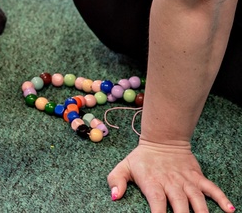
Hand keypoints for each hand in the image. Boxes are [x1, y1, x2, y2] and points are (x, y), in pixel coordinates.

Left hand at [107, 140, 235, 212]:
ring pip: (197, 199)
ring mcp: (186, 181)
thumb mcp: (124, 167)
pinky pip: (212, 188)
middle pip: (180, 205)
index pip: (157, 203)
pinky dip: (222, 198)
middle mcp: (171, 184)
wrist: (162, 139)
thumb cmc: (142, 158)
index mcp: (153, 183)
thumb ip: (116, 181)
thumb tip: (114, 197)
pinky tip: (230, 210)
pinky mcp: (198, 177)